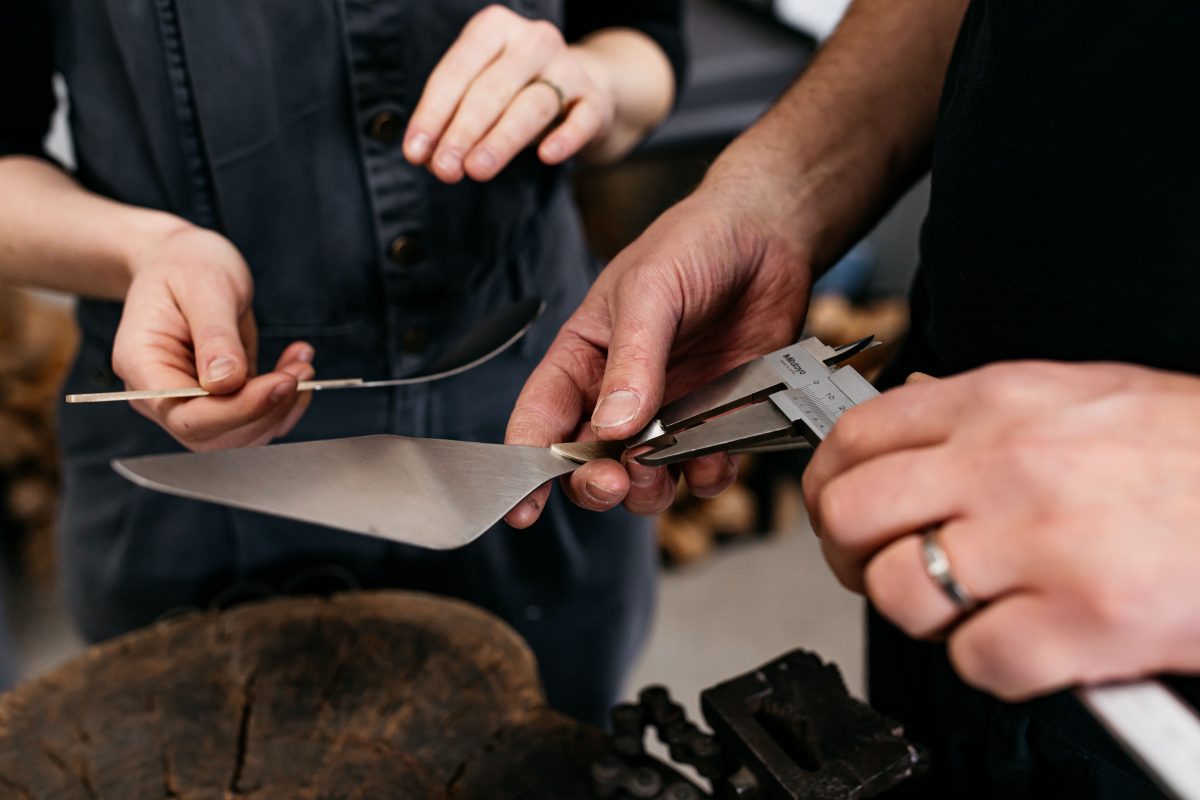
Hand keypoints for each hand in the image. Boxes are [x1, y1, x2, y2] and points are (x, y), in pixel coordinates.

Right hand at [112, 226, 313, 450]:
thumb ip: (214, 335)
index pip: (188, 416)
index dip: (239, 409)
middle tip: (301, 371)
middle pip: (214, 437)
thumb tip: (226, 383)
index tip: (281, 382)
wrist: (184, 259)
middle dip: (266, 411)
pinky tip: (296, 365)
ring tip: (302, 363)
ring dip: (282, 408)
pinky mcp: (219, 399)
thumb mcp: (204, 286)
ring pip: (240, 435)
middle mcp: (161, 395)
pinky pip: (255, 419)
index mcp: (142, 365)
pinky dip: (285, 401)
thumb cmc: (186, 264)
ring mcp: (190, 401)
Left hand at [403, 5, 616, 182]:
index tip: (415, 153)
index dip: (433, 114)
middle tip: (444, 169)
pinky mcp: (596, 100)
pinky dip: (565, 137)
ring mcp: (569, 68)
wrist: (583, 91)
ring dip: (502, 140)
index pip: (457, 71)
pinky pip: (581, 119)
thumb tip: (428, 159)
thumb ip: (452, 122)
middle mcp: (533, 41)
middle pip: (492, 89)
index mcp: (494, 28)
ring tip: (477, 171)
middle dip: (463, 131)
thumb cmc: (516, 93)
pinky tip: (546, 156)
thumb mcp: (481, 95)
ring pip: (532, 106)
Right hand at [504, 174, 812, 524]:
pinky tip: (715, 455)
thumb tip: (613, 428)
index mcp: (583, 358)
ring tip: (660, 473)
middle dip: (593, 485)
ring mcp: (670, 412)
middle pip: (588, 464)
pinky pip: (704, 470)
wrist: (769, 234)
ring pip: (644, 480)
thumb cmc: (693, 245)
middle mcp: (619, 394)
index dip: (526, 467)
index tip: (523, 508)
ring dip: (648, 490)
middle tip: (613, 482)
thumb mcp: (650, 291)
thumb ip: (632, 360)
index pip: (540, 419)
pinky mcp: (718, 420)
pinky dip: (707, 475)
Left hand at [803, 361, 1199, 699]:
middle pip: (852, 514)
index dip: (826, 485)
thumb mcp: (1078, 395)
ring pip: (902, 591)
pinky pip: (975, 660)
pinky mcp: (1082, 620)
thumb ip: (980, 412)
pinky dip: (990, 663)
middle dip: (850, 553)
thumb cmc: (1189, 453)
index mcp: (998, 402)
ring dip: (922, 613)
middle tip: (882, 566)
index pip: (854, 438)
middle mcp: (1007, 465)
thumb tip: (904, 414)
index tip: (836, 510)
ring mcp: (1042, 543)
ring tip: (969, 606)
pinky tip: (1028, 639)